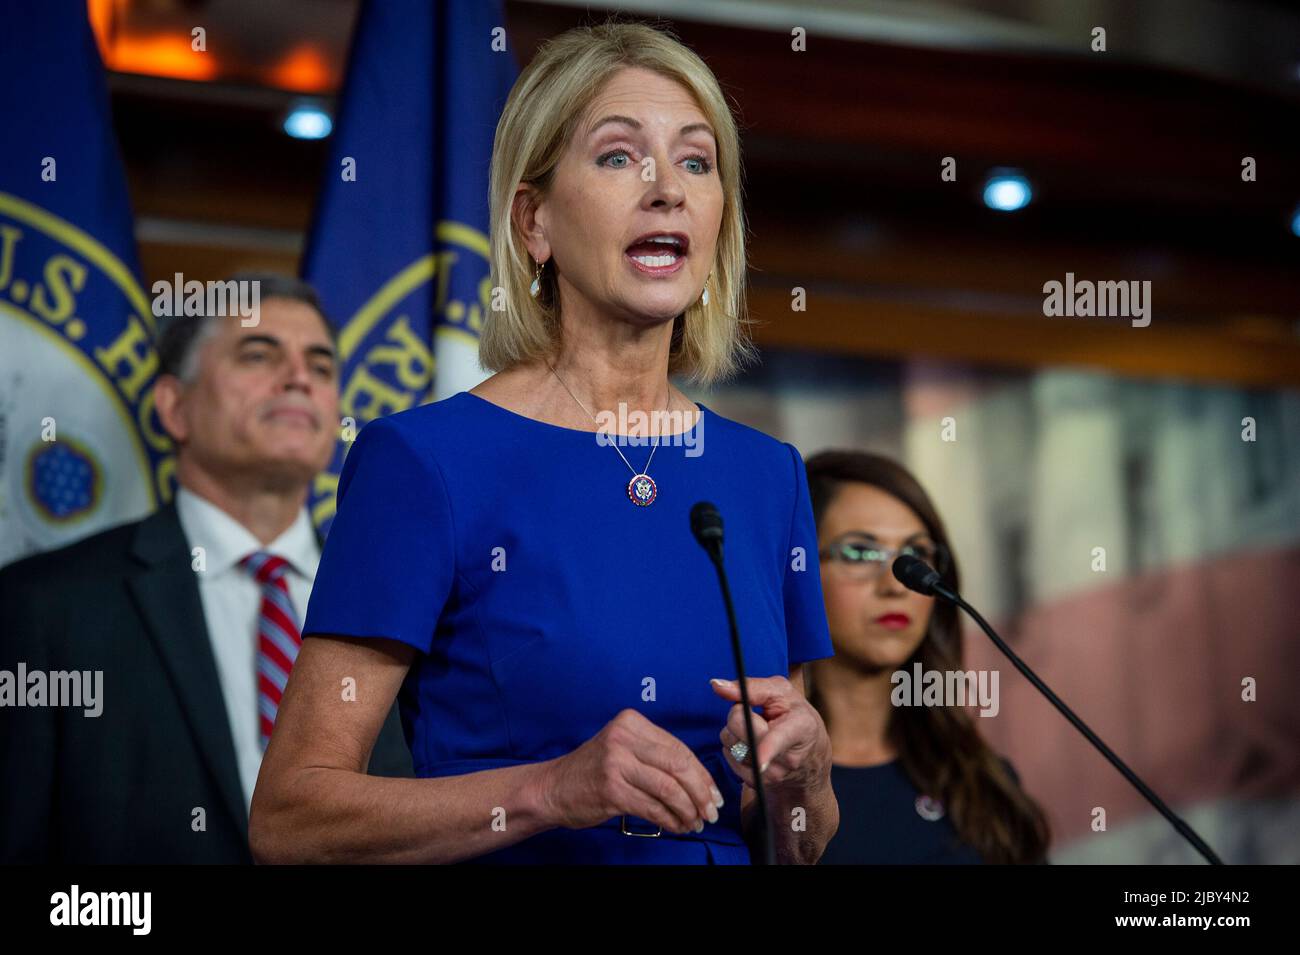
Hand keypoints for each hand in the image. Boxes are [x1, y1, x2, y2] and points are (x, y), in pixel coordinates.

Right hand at [539, 709, 724, 834]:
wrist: (552, 788)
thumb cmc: (593, 771)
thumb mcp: (623, 748)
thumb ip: (656, 755)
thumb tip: (700, 780)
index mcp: (631, 722)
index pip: (678, 748)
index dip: (702, 774)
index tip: (714, 793)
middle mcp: (623, 738)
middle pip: (678, 766)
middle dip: (701, 792)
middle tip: (711, 811)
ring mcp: (616, 763)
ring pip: (669, 788)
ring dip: (688, 810)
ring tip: (695, 822)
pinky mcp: (611, 790)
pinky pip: (653, 807)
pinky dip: (670, 820)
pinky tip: (677, 826)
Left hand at [712, 675, 829, 788]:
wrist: (809, 755)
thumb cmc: (793, 716)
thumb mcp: (781, 693)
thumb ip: (752, 687)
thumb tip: (717, 685)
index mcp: (800, 728)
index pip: (778, 740)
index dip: (767, 750)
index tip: (760, 762)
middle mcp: (788, 757)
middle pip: (742, 731)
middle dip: (738, 715)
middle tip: (754, 714)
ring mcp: (772, 774)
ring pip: (731, 744)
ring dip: (735, 732)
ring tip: (755, 730)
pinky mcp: (757, 783)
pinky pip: (728, 757)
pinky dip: (733, 746)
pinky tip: (750, 745)